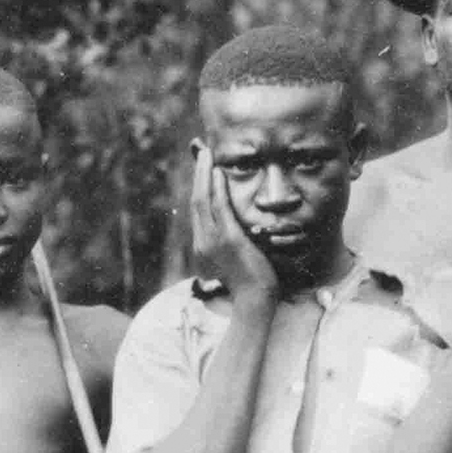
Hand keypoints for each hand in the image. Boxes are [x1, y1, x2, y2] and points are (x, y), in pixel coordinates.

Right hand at [189, 144, 278, 306]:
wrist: (255, 300)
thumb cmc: (250, 285)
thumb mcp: (234, 261)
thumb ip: (230, 244)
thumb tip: (237, 229)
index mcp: (203, 247)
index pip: (198, 211)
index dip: (200, 187)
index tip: (204, 169)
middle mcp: (203, 242)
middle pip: (196, 201)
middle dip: (199, 174)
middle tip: (203, 152)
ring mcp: (214, 241)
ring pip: (203, 200)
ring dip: (205, 174)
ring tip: (207, 154)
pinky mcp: (228, 240)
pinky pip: (220, 207)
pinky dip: (217, 188)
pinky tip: (218, 172)